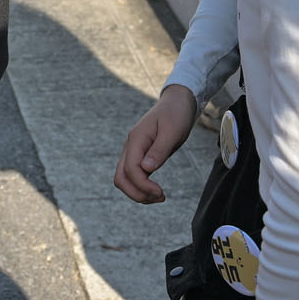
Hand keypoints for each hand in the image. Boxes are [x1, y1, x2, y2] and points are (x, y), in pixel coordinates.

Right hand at [114, 84, 197, 203]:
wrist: (178, 102)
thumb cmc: (177, 114)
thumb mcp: (172, 131)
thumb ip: (159, 150)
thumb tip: (146, 169)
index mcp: (136, 139)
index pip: (130, 170)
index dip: (143, 185)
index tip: (161, 192)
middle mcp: (131, 146)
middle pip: (120, 178)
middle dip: (137, 193)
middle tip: (160, 198)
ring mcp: (134, 151)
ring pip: (124, 178)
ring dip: (138, 192)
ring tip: (160, 197)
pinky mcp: (141, 155)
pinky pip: (133, 176)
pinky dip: (141, 187)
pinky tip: (156, 190)